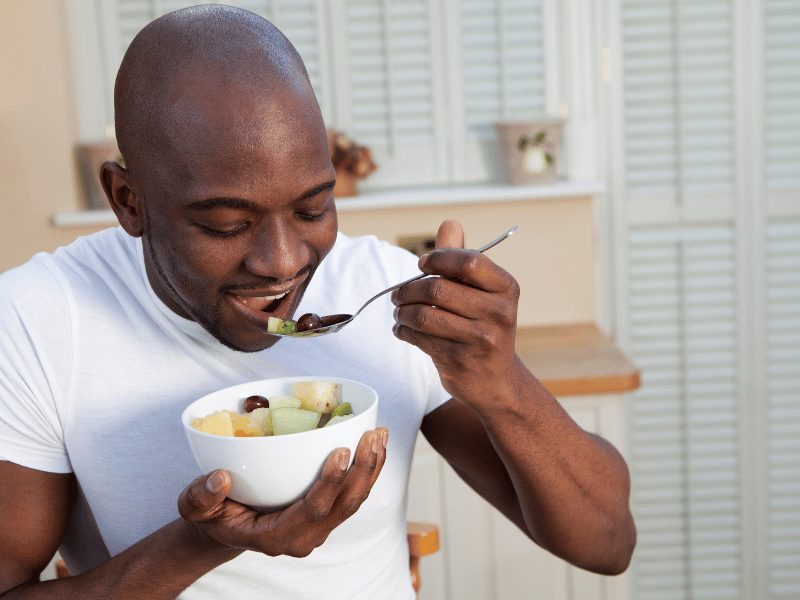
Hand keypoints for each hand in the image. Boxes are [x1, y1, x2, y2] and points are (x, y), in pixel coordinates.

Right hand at [178, 427, 387, 557]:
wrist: (224, 528)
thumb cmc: (211, 514)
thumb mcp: (194, 507)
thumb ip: (202, 496)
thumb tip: (220, 477)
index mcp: (274, 537)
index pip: (311, 511)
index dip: (330, 483)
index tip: (341, 450)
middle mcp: (303, 538)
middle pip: (343, 506)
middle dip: (363, 470)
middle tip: (373, 435)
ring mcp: (318, 529)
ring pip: (354, 501)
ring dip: (371, 467)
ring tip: (379, 434)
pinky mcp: (325, 517)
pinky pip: (353, 495)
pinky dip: (366, 470)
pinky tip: (374, 445)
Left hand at [391, 220, 520, 407]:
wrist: (496, 381)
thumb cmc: (483, 328)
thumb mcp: (481, 294)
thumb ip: (462, 260)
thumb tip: (450, 224)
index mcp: (506, 289)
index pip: (470, 261)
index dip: (440, 259)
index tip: (422, 264)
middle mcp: (499, 313)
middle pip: (439, 289)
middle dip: (409, 289)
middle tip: (397, 294)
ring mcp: (481, 340)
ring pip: (424, 315)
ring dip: (402, 311)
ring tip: (398, 311)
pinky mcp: (460, 361)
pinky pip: (419, 338)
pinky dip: (403, 330)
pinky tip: (402, 329)